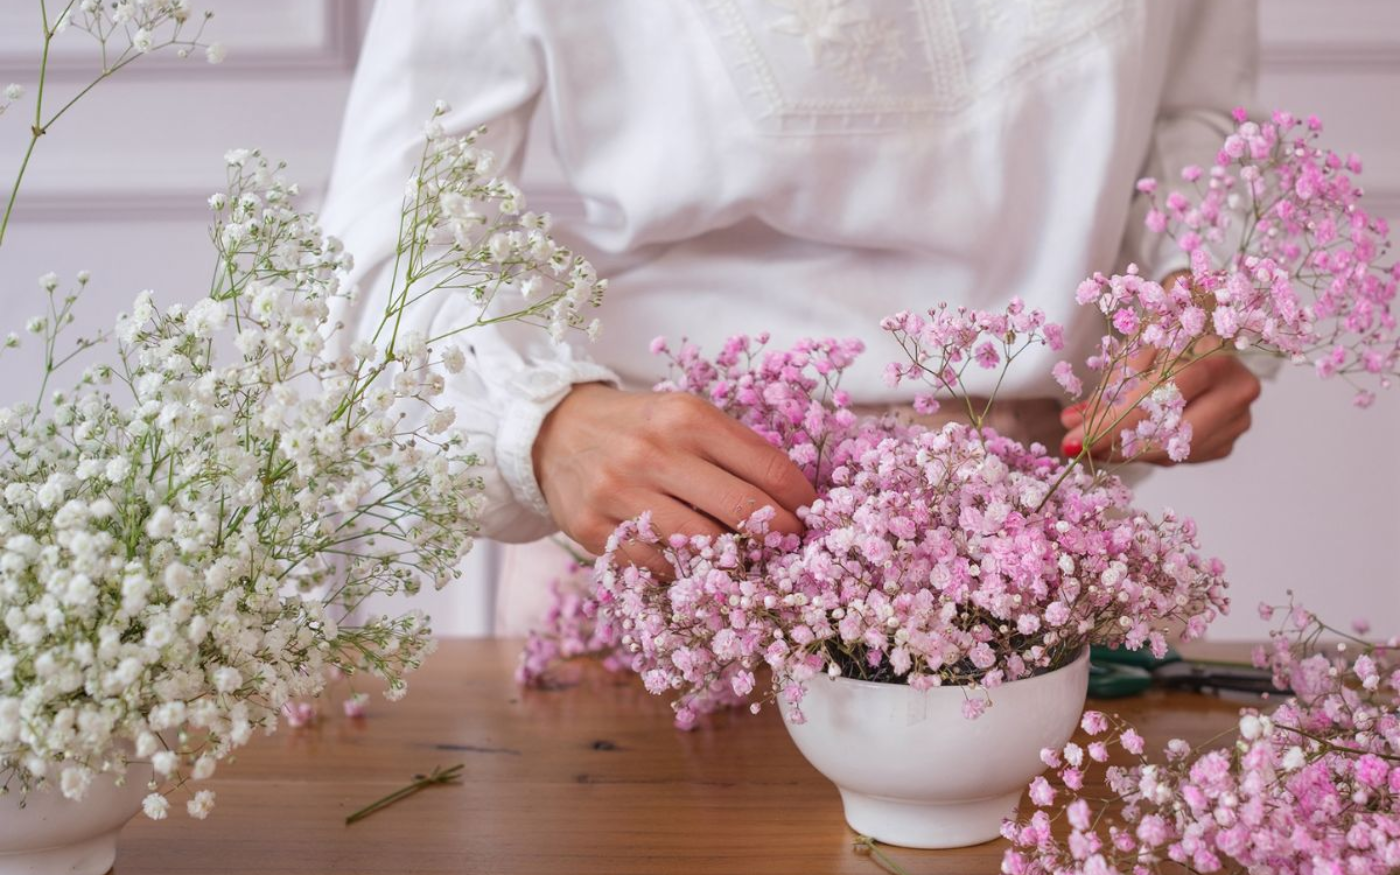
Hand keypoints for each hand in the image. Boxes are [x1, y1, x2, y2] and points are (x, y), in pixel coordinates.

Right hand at [532, 383, 817, 571]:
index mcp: (686, 417)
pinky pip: (657, 567)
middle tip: (792, 548)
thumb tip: (795, 499)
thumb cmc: (639, 427)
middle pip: (742, 512)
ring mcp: (619, 493)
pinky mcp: (592, 529)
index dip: (801, 499)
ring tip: (749, 563)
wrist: (554, 432)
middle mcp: (653, 452)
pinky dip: (684, 574)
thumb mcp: (685, 415)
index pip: (766, 466)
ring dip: (735, 562)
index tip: (813, 516)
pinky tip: (695, 568)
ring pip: (702, 546)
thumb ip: (735, 449)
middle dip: (780, 537)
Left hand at [1059, 344, 1260, 464]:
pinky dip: (1146, 452)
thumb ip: (1106, 388)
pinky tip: (1123, 443)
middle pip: (1172, 431)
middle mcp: (1237, 390)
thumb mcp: (1134, 351)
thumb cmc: (1165, 336)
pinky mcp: (1227, 441)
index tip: (1076, 436)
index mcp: (1218, 356)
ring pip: (1173, 450)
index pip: (1165, 394)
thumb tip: (1070, 421)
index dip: (1117, 420)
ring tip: (1094, 445)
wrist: (1203, 335)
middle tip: (1080, 446)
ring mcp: (1237, 420)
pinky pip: (1179, 456)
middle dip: (1118, 443)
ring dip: (1128, 450)